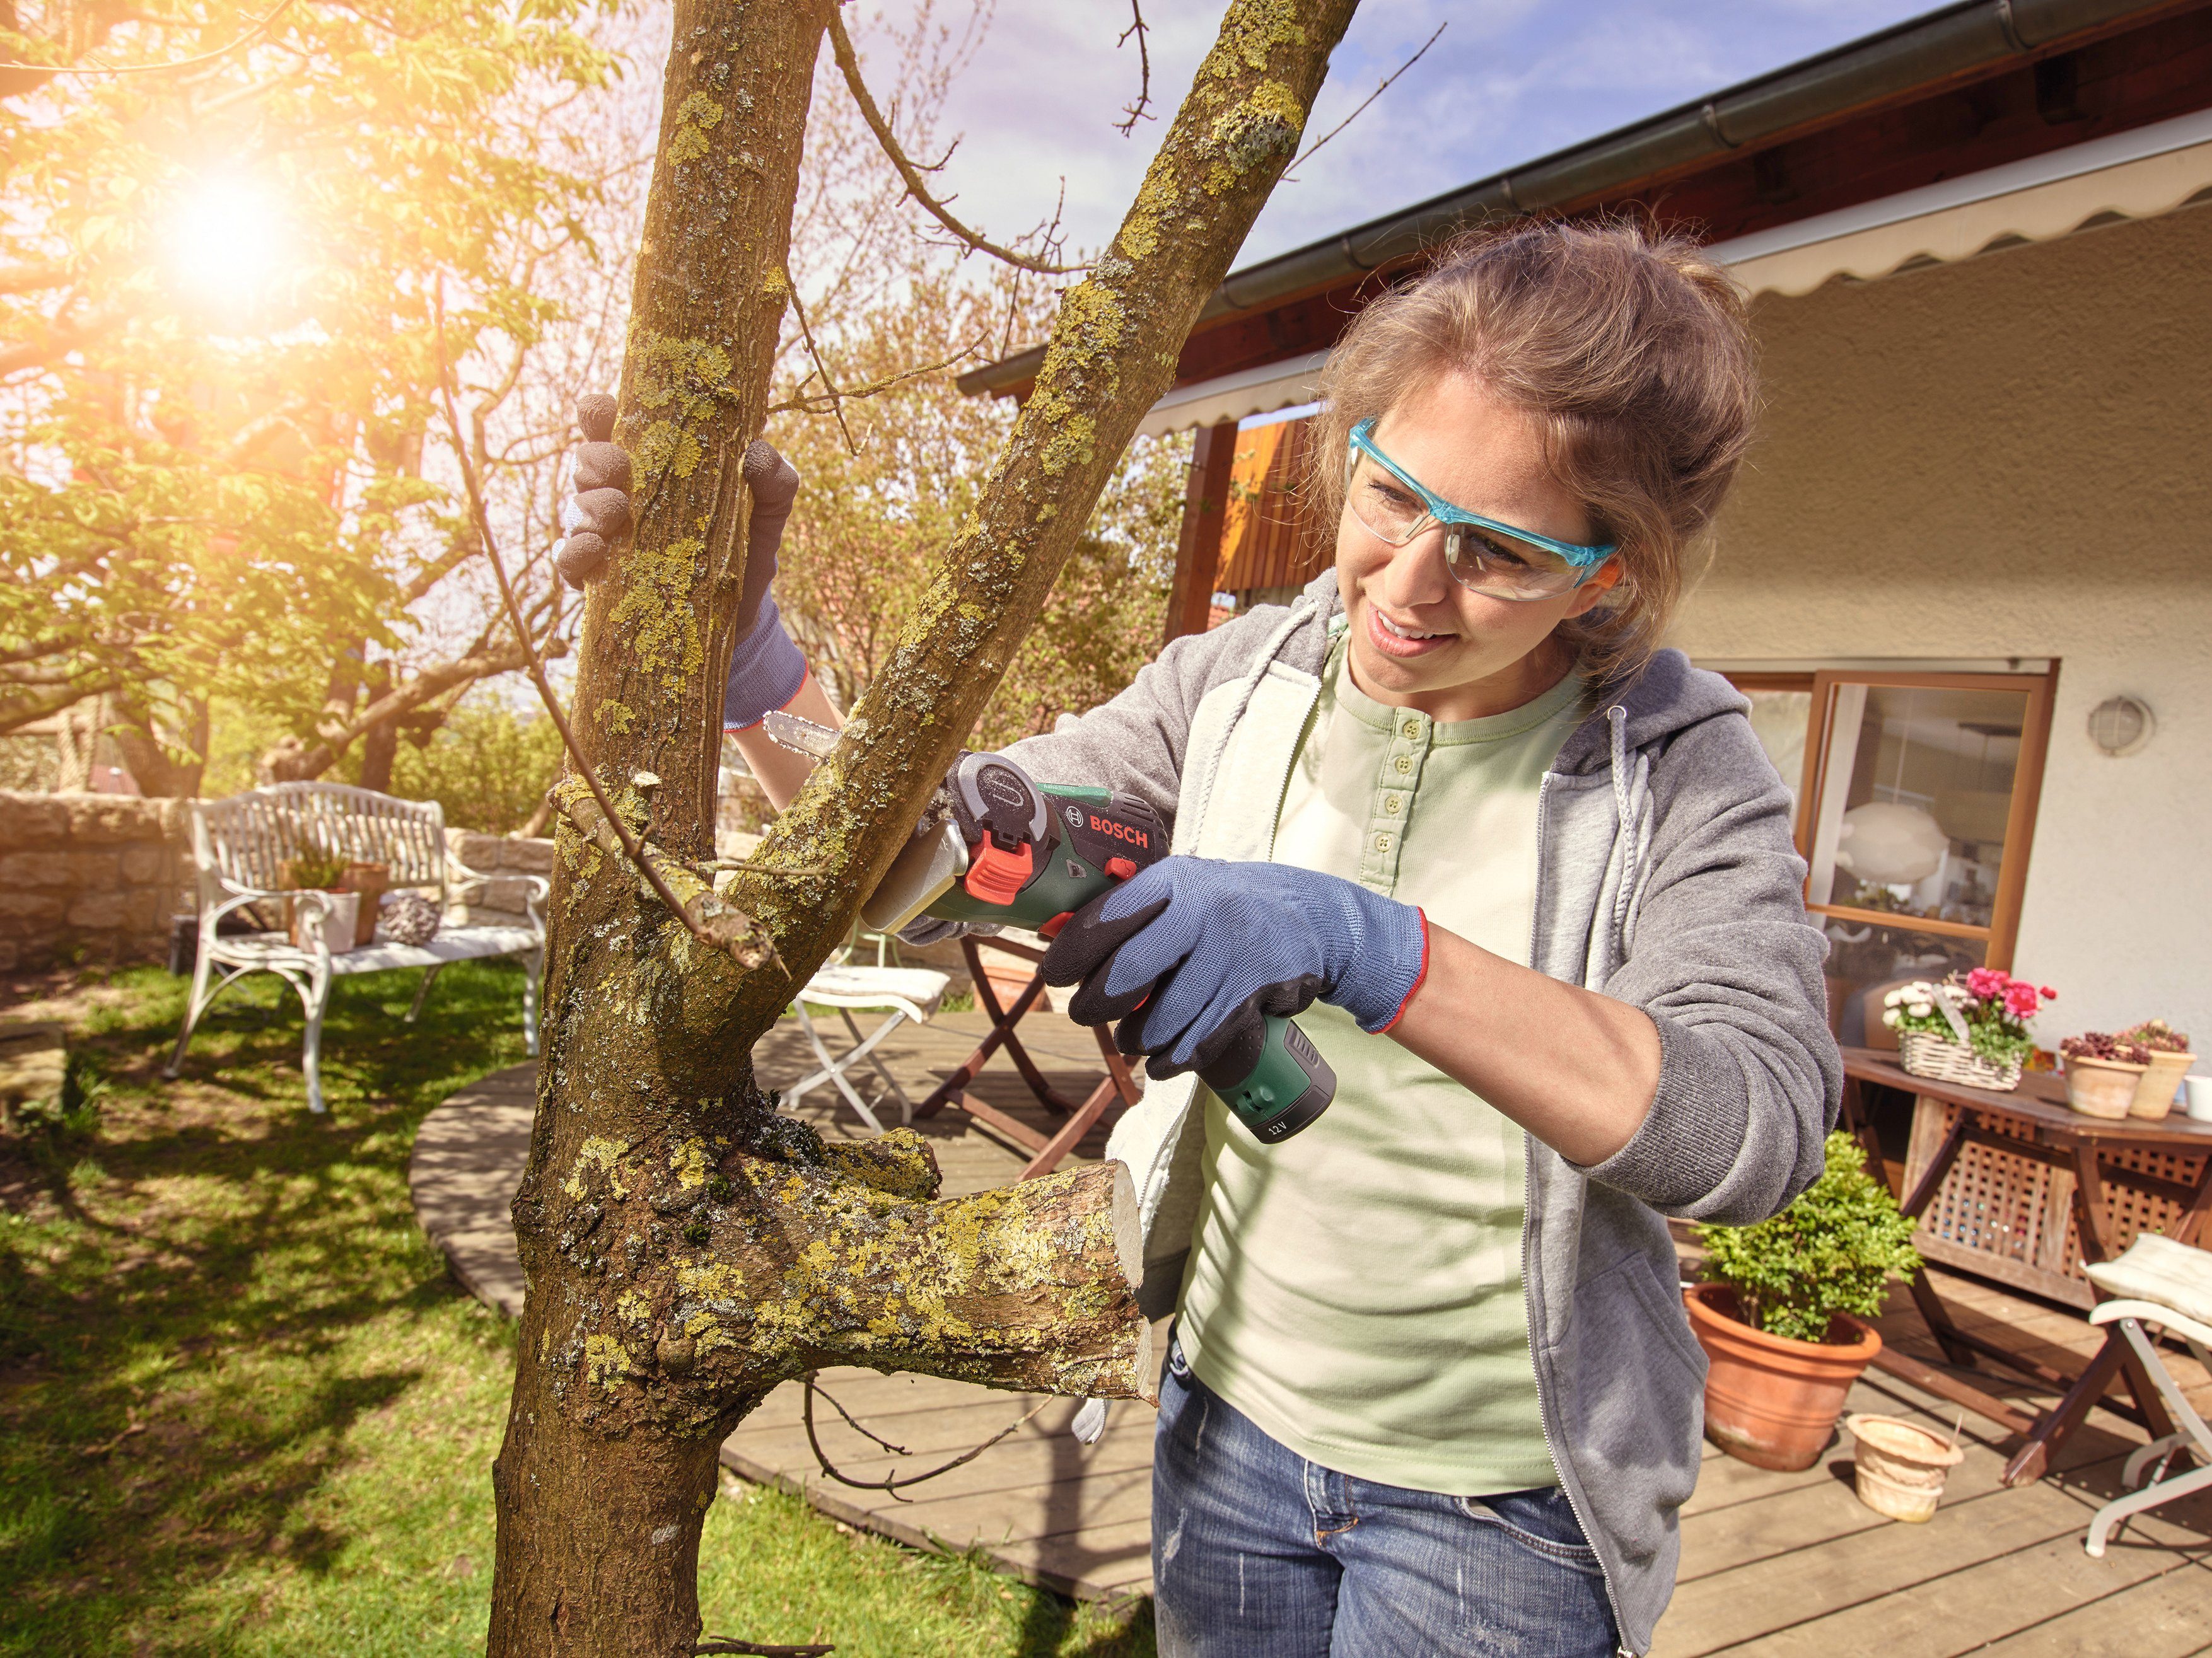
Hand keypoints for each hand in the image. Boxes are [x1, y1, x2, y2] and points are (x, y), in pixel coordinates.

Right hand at [547, 392, 809, 733]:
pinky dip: (573, 551)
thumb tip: (756, 451)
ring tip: (616, 512)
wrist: (743, 617)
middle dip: (595, 459)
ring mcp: (604, 536)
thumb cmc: (747, 548)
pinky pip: (568, 560)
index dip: (598, 413)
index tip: (605, 411)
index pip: (611, 426)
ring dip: (587, 504)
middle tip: (619, 469)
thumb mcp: (768, 512)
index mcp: (650, 464)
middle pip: (586, 462)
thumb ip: (775, 480)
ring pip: (575, 507)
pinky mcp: (598, 579)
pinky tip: (593, 548)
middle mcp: (619, 493)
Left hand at [1040, 856, 1427, 1078]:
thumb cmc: (1230, 907)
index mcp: (1175, 880)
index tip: (1054, 977)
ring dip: (1138, 1039)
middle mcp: (1202, 910)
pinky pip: (1199, 1038)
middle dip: (1097, 1005)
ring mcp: (1232, 950)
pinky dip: (1174, 1058)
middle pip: (1128, 973)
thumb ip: (1136, 913)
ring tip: (1132, 1040)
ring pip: (1163, 1017)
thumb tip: (1061, 943)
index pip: (1108, 917)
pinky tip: (1164, 1060)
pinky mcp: (1255, 989)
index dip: (1072, 953)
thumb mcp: (1187, 890)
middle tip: (1087, 1016)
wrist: (1315, 917)